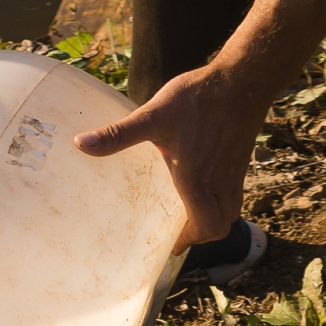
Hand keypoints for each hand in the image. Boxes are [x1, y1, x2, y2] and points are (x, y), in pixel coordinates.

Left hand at [74, 65, 265, 250]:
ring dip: (211, 217)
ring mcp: (234, 171)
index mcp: (199, 182)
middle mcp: (221, 183)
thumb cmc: (198, 100)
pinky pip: (233, 191)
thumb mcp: (153, 116)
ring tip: (187, 210)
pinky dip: (219, 199)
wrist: (244, 80)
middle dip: (199, 234)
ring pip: (229, 209)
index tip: (170, 246)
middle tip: (177, 230)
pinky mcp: (240, 158)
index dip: (189, 241)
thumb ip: (119, 135)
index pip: (204, 228)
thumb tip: (81, 144)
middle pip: (220, 225)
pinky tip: (201, 181)